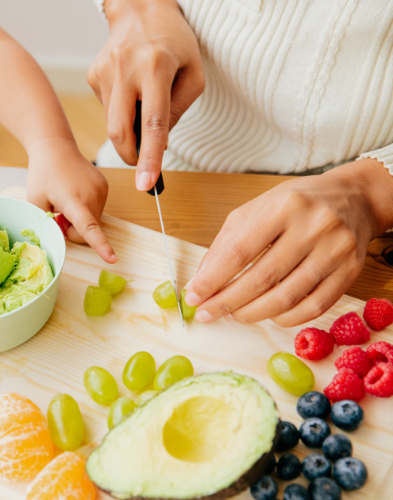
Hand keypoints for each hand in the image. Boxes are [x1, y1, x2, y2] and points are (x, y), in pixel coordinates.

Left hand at [27, 138, 116, 262]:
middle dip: (72, 230)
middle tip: (57, 215)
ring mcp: (102, 191)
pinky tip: (73, 195)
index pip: (89, 227)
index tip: (113, 259)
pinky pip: (96, 210)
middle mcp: (92, 196)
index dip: (101, 245)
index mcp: (74, 200)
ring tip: (65, 202)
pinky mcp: (105, 187)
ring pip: (93, 222)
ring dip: (79, 219)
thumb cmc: (42, 175)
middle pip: (88, 232)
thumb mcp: (35, 202)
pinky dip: (85, 210)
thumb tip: (62, 236)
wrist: (56, 148)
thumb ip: (47, 223)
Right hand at [88, 0, 203, 190]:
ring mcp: (104, 72)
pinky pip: (107, 109)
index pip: (152, 123)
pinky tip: (130, 91)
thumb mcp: (193, 73)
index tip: (146, 185)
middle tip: (143, 164)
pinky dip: (121, 111)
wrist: (140, 9)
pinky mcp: (93, 75)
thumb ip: (178, 110)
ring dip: (129, 129)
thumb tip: (157, 142)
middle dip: (131, 155)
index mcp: (156, 67)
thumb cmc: (174, 42)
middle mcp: (125, 69)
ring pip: (112, 123)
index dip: (149, 157)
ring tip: (143, 104)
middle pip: (120, 131)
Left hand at [184, 159, 392, 326]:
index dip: (212, 279)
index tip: (193, 296)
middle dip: (228, 302)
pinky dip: (286, 318)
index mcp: (284, 206)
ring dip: (253, 313)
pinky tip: (269, 315)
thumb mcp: (255, 210)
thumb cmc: (296, 204)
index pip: (240, 251)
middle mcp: (314, 227)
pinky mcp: (351, 272)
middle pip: (262, 278)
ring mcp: (336, 250)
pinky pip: (314, 307)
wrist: (354, 199)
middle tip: (207, 313)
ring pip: (287, 297)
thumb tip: (201, 280)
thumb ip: (226, 243)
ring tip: (235, 314)